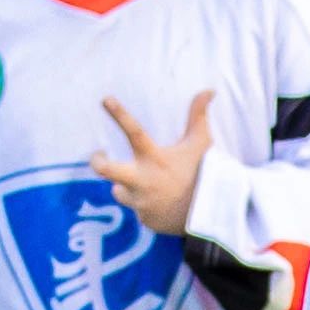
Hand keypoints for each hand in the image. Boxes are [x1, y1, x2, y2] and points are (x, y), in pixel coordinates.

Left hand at [92, 91, 214, 241]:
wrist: (211, 215)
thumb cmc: (203, 173)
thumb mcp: (201, 143)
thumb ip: (198, 116)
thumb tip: (209, 90)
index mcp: (155, 158)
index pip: (135, 132)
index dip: (120, 115)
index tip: (106, 99)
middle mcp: (143, 180)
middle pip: (106, 170)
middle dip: (98, 161)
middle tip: (99, 154)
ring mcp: (141, 202)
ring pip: (120, 191)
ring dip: (128, 187)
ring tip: (152, 187)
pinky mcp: (144, 219)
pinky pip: (136, 208)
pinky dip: (145, 204)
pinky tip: (162, 203)